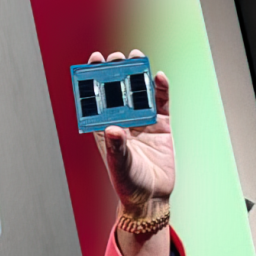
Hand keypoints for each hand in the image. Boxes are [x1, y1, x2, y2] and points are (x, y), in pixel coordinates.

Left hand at [89, 49, 174, 213]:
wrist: (151, 198)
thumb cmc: (128, 184)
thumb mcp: (119, 165)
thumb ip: (116, 147)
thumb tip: (113, 128)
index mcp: (105, 128)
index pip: (97, 99)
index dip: (95, 79)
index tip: (94, 61)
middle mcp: (123, 121)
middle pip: (118, 90)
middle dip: (117, 72)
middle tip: (117, 57)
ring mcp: (143, 122)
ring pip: (139, 92)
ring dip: (138, 75)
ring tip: (137, 57)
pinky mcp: (161, 126)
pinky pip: (160, 104)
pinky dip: (160, 90)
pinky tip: (159, 77)